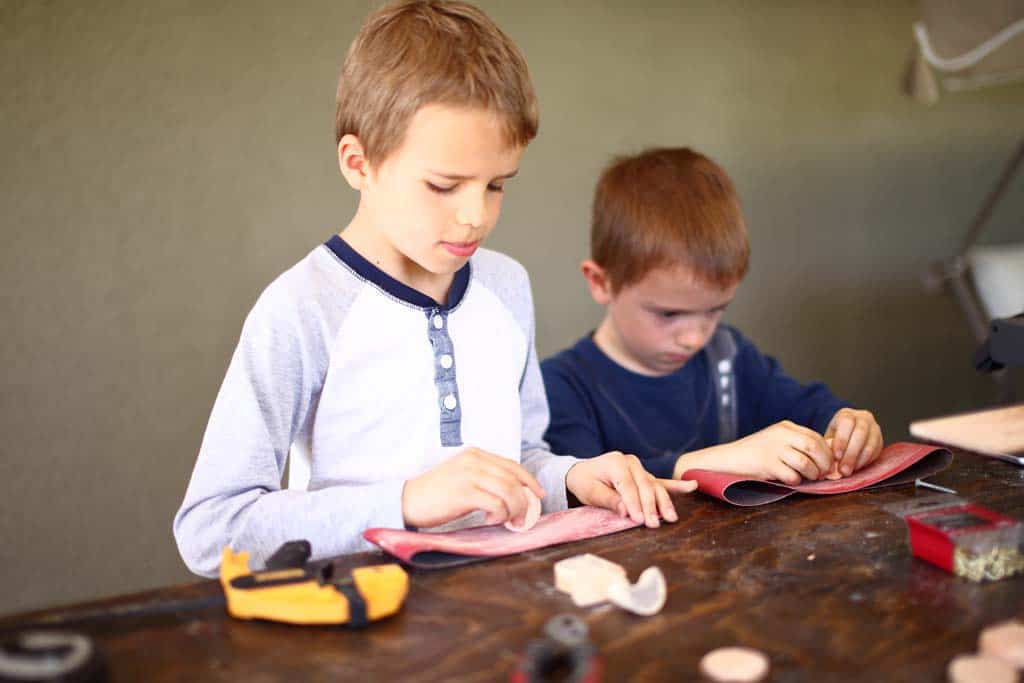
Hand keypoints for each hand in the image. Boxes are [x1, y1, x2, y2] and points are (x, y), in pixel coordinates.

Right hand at [402, 447, 544, 527]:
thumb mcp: (463, 476)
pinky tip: (490, 521)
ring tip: (507, 521)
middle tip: (522, 518)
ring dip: (514, 510)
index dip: (529, 481)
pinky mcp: (464, 493)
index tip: (538, 495)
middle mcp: (475, 461)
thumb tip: (512, 494)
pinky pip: (496, 504)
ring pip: (509, 492)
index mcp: (476, 454)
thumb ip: (485, 478)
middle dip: (525, 501)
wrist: (408, 500)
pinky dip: (499, 515)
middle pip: (514, 480)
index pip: (512, 466)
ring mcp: (470, 476)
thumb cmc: (436, 493)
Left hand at [565, 451, 697, 528]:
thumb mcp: (590, 491)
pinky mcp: (644, 475)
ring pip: (655, 486)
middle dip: (651, 507)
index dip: (634, 504)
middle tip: (654, 525)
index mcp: (616, 463)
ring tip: (672, 518)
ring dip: (664, 503)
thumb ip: (608, 500)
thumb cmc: (585, 482)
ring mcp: (639, 468)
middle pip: (645, 486)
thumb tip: (626, 511)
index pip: (628, 486)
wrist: (582, 472)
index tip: (638, 520)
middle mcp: (631, 462)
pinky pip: (661, 482)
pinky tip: (692, 486)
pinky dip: (676, 486)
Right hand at [677, 421, 833, 484]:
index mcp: (786, 427)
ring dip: (811, 473)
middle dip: (823, 464)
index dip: (827, 453)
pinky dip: (795, 480)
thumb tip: (829, 461)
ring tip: (807, 478)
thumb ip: (799, 446)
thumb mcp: (778, 443)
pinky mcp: (765, 463)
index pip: (816, 437)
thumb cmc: (755, 455)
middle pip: (814, 447)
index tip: (829, 466)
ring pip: (805, 462)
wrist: (726, 459)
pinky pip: (790, 474)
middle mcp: (780, 434)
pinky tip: (790, 480)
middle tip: (823, 474)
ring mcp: (772, 448)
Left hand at [825, 408, 883, 476]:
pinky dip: (865, 462)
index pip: (846, 423)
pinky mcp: (880, 440)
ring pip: (870, 444)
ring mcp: (874, 429)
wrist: (848, 432)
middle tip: (843, 470)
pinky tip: (856, 468)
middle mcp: (863, 418)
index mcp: (847, 414)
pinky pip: (875, 452)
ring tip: (849, 471)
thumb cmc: (835, 435)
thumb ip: (829, 445)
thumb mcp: (829, 435)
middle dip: (851, 454)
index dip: (841, 440)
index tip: (836, 456)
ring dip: (859, 460)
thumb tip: (829, 461)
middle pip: (860, 434)